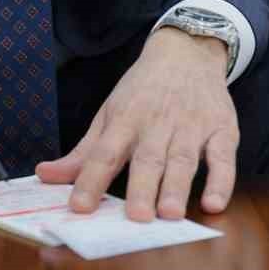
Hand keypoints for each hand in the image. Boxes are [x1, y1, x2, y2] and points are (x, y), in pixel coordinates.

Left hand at [36, 28, 237, 220]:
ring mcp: (191, 126)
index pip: (104, 153)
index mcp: (124, 119)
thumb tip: (44, 175)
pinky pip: (224, 158)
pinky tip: (213, 203)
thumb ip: (82, 152)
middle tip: (136, 218)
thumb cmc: (142, 91)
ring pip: (183, 159)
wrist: (186, 51)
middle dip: (142, 188)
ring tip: (170, 214)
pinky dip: (221, 181)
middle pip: (148, 158)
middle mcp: (157, 123)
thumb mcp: (108, 113)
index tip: (79, 207)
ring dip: (177, 187)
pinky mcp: (221, 130)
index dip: (91, 180)